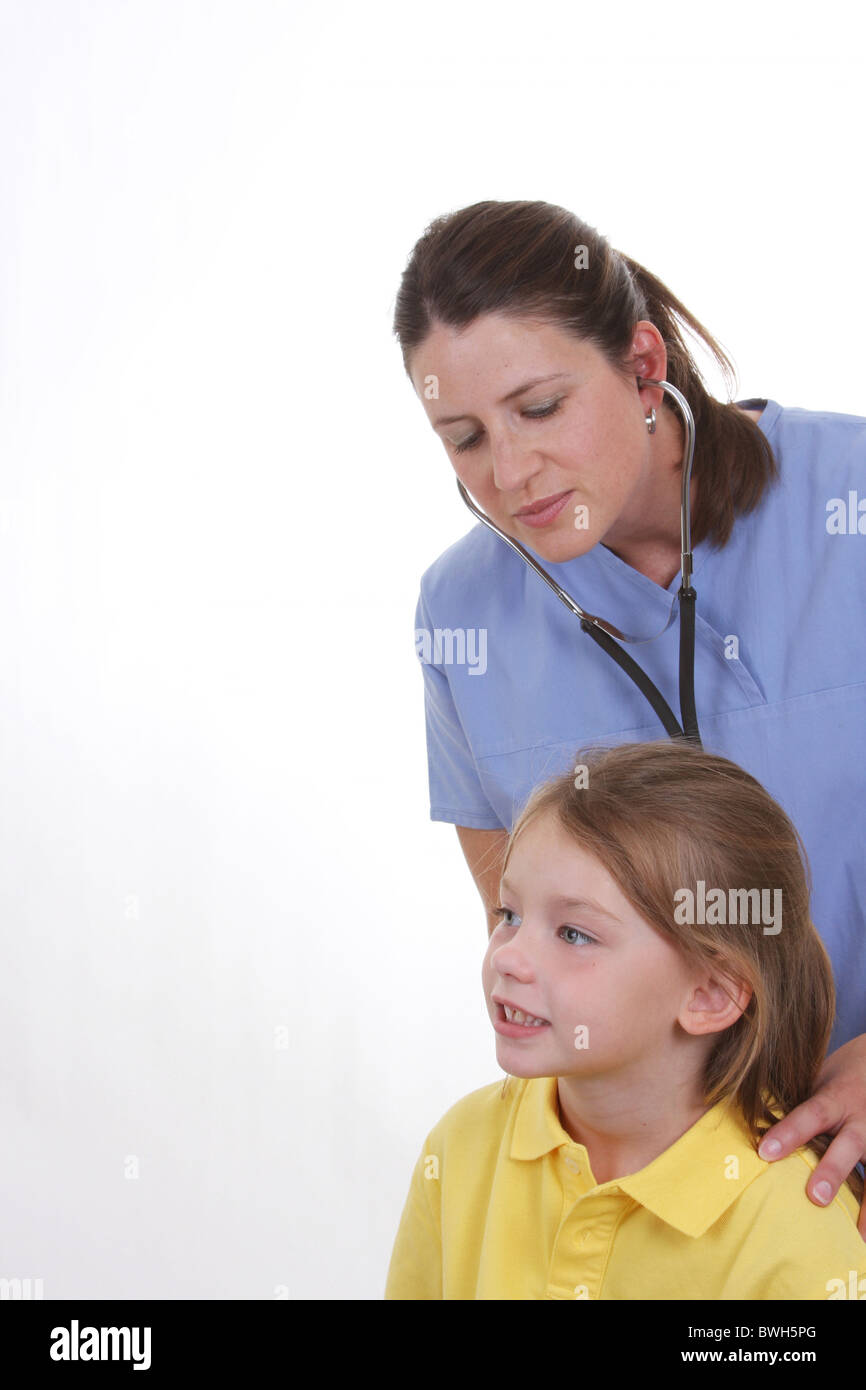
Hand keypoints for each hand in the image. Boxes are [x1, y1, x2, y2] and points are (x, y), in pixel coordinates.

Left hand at [758, 1033, 865, 1238]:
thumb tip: (742, 1114)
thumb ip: (790, 1100)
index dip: (788, 1133)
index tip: (765, 1152)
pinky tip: (863, 1235)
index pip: (808, 1115)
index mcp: (833, 1098)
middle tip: (815, 1197)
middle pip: (846, 1146)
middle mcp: (857, 1119)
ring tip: (857, 1235)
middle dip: (831, 1171)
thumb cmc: (838, 1076)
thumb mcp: (815, 1079)